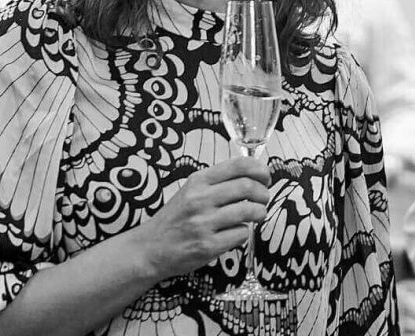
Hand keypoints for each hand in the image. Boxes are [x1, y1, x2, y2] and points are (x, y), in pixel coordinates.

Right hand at [133, 156, 271, 278]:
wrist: (149, 249)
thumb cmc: (174, 219)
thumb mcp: (190, 191)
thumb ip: (216, 183)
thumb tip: (253, 177)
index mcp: (198, 181)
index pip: (238, 165)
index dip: (260, 170)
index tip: (265, 178)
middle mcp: (200, 199)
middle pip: (248, 187)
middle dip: (264, 194)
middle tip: (264, 199)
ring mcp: (204, 223)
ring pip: (249, 211)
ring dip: (260, 213)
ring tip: (257, 216)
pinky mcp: (208, 246)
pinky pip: (241, 234)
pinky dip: (245, 233)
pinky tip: (236, 233)